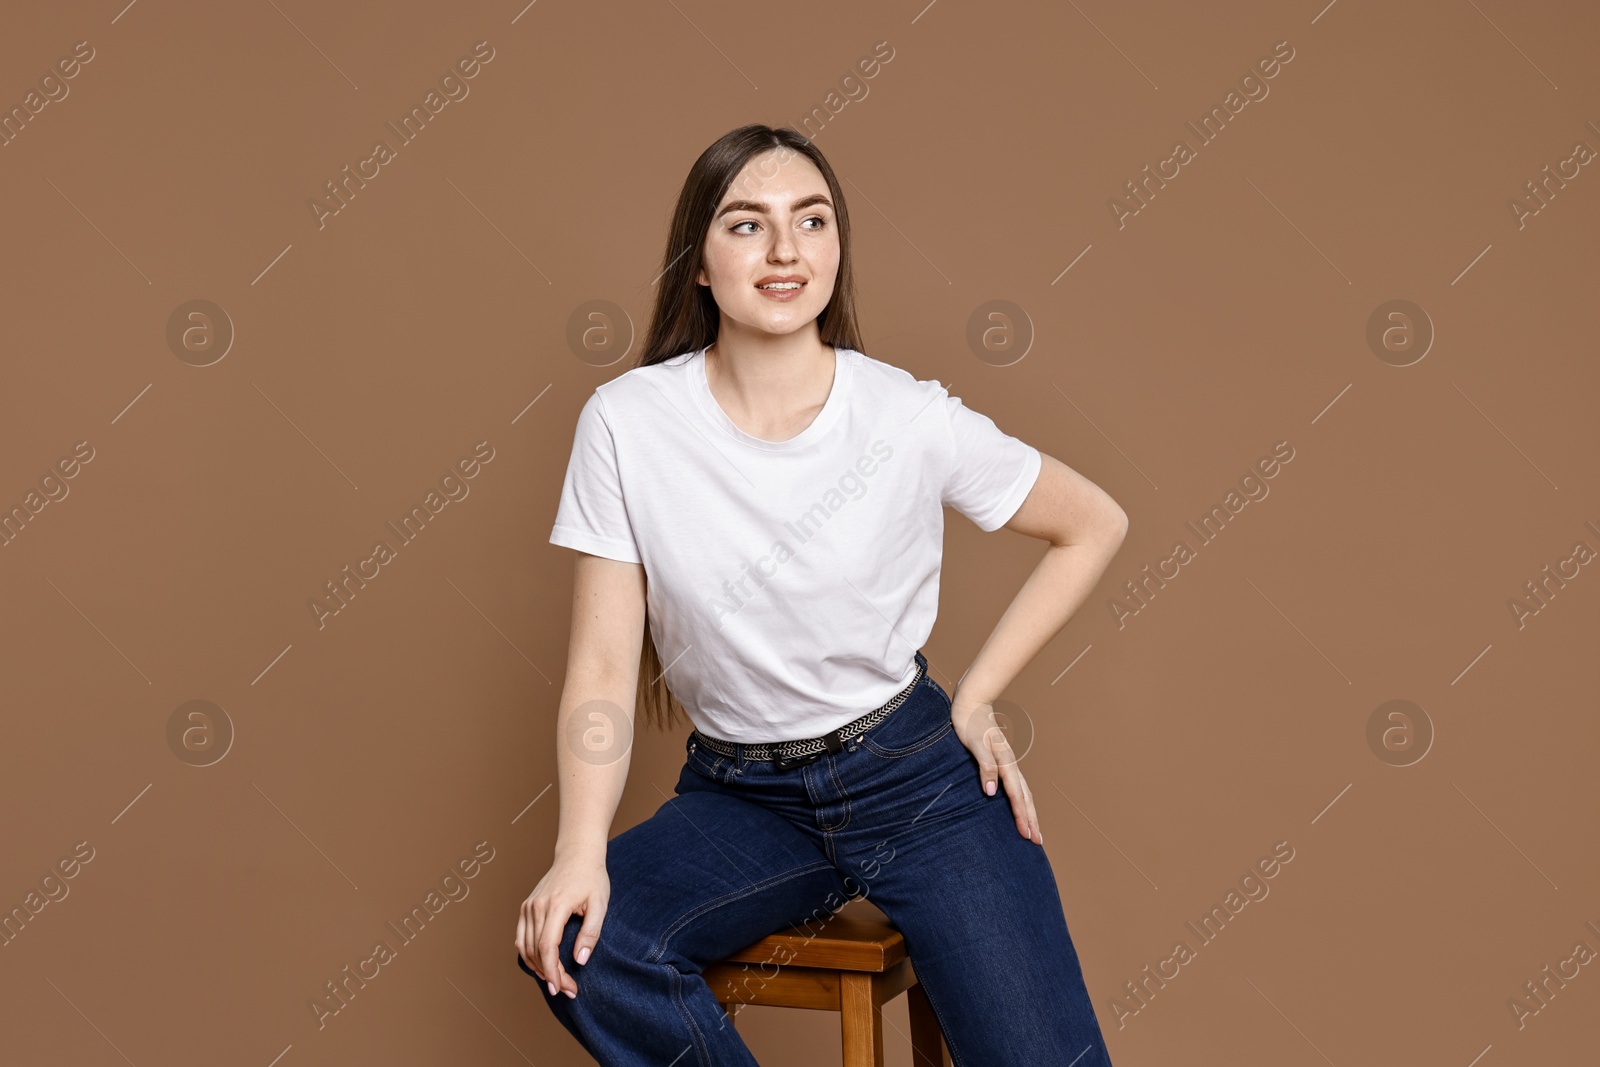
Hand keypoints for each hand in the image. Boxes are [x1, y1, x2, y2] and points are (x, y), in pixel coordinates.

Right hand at [516, 849, 609, 998]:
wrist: (577, 854)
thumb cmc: (592, 878)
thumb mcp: (600, 904)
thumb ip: (591, 932)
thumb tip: (580, 961)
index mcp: (555, 905)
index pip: (546, 946)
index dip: (552, 971)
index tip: (561, 988)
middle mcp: (536, 906)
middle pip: (535, 951)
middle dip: (549, 975)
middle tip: (566, 990)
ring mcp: (528, 907)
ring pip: (524, 947)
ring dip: (538, 968)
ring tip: (557, 982)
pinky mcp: (526, 907)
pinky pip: (521, 938)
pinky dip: (529, 956)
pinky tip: (544, 966)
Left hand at [949, 689, 1041, 844]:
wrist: (971, 704)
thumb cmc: (969, 723)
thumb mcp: (974, 743)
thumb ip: (984, 766)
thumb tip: (991, 792)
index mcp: (1005, 761)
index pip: (1015, 795)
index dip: (1021, 816)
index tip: (1027, 834)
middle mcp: (1010, 763)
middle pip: (1025, 797)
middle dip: (1032, 820)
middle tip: (1037, 842)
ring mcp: (1007, 762)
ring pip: (1024, 792)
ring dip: (1030, 812)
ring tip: (1034, 830)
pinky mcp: (1002, 761)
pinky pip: (1017, 786)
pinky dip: (1022, 800)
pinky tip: (1020, 807)